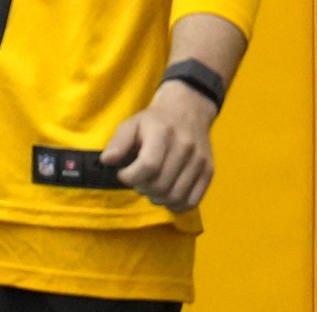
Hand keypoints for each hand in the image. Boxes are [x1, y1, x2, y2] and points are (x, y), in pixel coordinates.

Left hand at [99, 81, 216, 211]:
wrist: (187, 110)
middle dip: (143, 188)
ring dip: (158, 198)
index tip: (123, 174)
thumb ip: (118, 142)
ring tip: (150, 187)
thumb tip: (107, 161)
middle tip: (137, 180)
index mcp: (163, 132)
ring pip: (176, 196)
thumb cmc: (155, 121)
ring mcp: (199, 160)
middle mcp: (185, 146)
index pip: (148, 166)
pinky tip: (166, 195)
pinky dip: (176, 205)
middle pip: (161, 184)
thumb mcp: (132, 123)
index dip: (131, 177)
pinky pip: (193, 201)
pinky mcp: (209, 171)